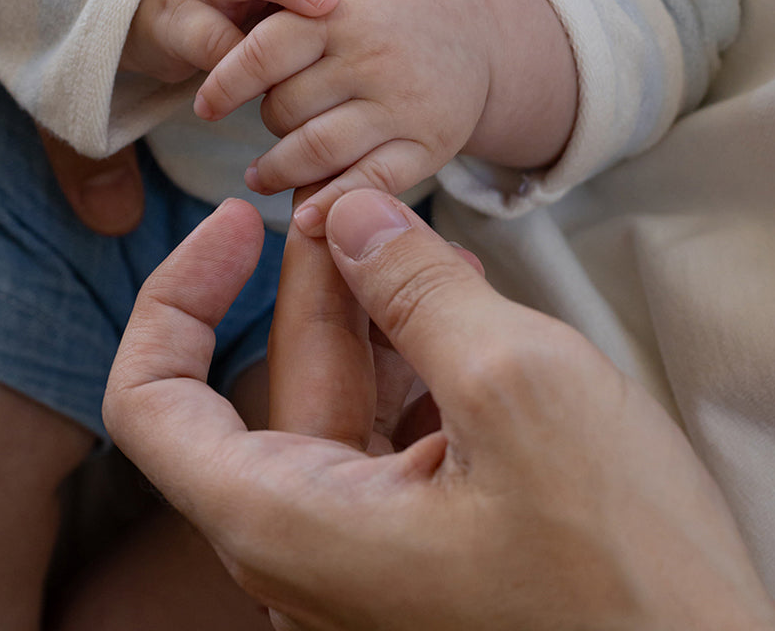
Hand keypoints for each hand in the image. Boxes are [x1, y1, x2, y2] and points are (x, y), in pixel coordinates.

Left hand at [104, 189, 774, 630]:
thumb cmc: (623, 577)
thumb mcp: (517, 387)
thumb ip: (416, 288)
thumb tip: (353, 217)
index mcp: (284, 521)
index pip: (151, 400)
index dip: (177, 295)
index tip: (236, 222)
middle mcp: (305, 541)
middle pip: (278, 373)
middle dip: (318, 275)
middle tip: (358, 197)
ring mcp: (366, 545)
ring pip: (344, 393)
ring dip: (377, 310)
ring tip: (420, 246)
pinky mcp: (423, 538)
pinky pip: (393, 428)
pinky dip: (418, 359)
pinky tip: (459, 309)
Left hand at [195, 0, 577, 234]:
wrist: (476, 29)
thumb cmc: (384, 15)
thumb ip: (290, 19)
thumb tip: (217, 64)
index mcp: (342, 11)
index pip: (265, 50)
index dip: (226, 84)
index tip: (205, 108)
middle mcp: (372, 56)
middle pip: (286, 107)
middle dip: (265, 124)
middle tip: (265, 131)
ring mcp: (403, 104)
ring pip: (318, 150)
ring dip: (279, 172)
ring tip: (261, 175)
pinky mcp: (429, 145)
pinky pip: (369, 183)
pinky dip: (331, 206)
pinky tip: (304, 220)